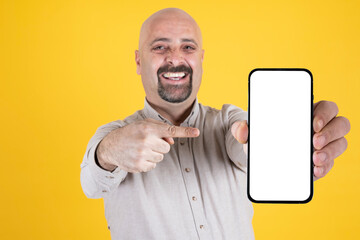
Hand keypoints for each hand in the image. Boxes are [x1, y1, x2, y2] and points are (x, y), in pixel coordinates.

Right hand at [96, 118, 199, 172]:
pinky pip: (153, 166)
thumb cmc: (131, 133)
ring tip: (142, 150)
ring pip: (161, 157)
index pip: (170, 130)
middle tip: (148, 143)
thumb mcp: (143, 125)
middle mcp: (145, 141)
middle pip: (167, 148)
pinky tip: (138, 157)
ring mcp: (142, 155)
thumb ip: (160, 129)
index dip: (185, 132)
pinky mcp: (139, 166)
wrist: (111, 146)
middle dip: (160, 146)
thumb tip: (172, 141)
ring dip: (154, 154)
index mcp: (148, 128)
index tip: (197, 132)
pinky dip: (148, 162)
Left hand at [230, 100, 350, 180]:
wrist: (260, 154)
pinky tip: (314, 172)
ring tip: (314, 160)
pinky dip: (324, 168)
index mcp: (307, 112)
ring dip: (330, 152)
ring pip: (340, 144)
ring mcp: (324, 145)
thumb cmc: (262, 135)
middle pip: (340, 124)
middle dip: (330, 132)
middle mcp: (321, 127)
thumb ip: (242, 128)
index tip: (313, 123)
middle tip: (314, 142)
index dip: (324, 112)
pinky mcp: (320, 162)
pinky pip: (330, 164)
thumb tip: (241, 130)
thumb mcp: (251, 131)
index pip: (326, 107)